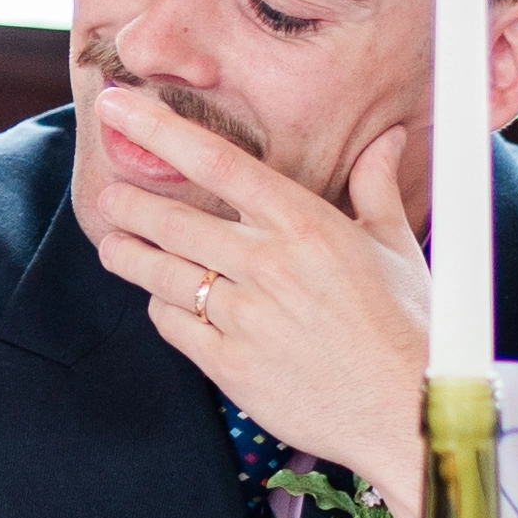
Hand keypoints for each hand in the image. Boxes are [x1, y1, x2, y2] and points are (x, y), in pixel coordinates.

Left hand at [78, 87, 433, 517]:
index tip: (118, 107)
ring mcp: (245, 318)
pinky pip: (173, 325)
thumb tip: (388, 139)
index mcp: (307, 226)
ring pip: (162, 274)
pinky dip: (162, 307)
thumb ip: (376, 187)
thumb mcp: (397, 247)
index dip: (160, 131)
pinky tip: (161, 299)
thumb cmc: (409, 326)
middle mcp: (269, 265)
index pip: (218, 164)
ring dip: (128, 254)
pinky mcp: (230, 366)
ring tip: (114, 243)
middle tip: (109, 195)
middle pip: (173, 221)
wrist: (408, 410)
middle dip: (129, 204)